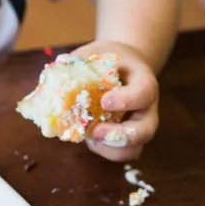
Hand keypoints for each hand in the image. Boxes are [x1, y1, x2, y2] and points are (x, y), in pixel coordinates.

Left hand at [73, 41, 158, 161]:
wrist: (122, 67)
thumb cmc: (108, 60)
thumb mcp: (96, 53)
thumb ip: (79, 60)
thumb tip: (58, 66)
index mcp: (143, 82)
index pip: (144, 93)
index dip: (127, 100)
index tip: (105, 101)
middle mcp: (146, 109)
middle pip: (146, 130)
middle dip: (120, 136)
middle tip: (95, 131)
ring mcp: (137, 127)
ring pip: (133, 149)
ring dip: (109, 149)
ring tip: (88, 136)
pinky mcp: (124, 139)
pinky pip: (117, 153)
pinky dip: (102, 150)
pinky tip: (87, 137)